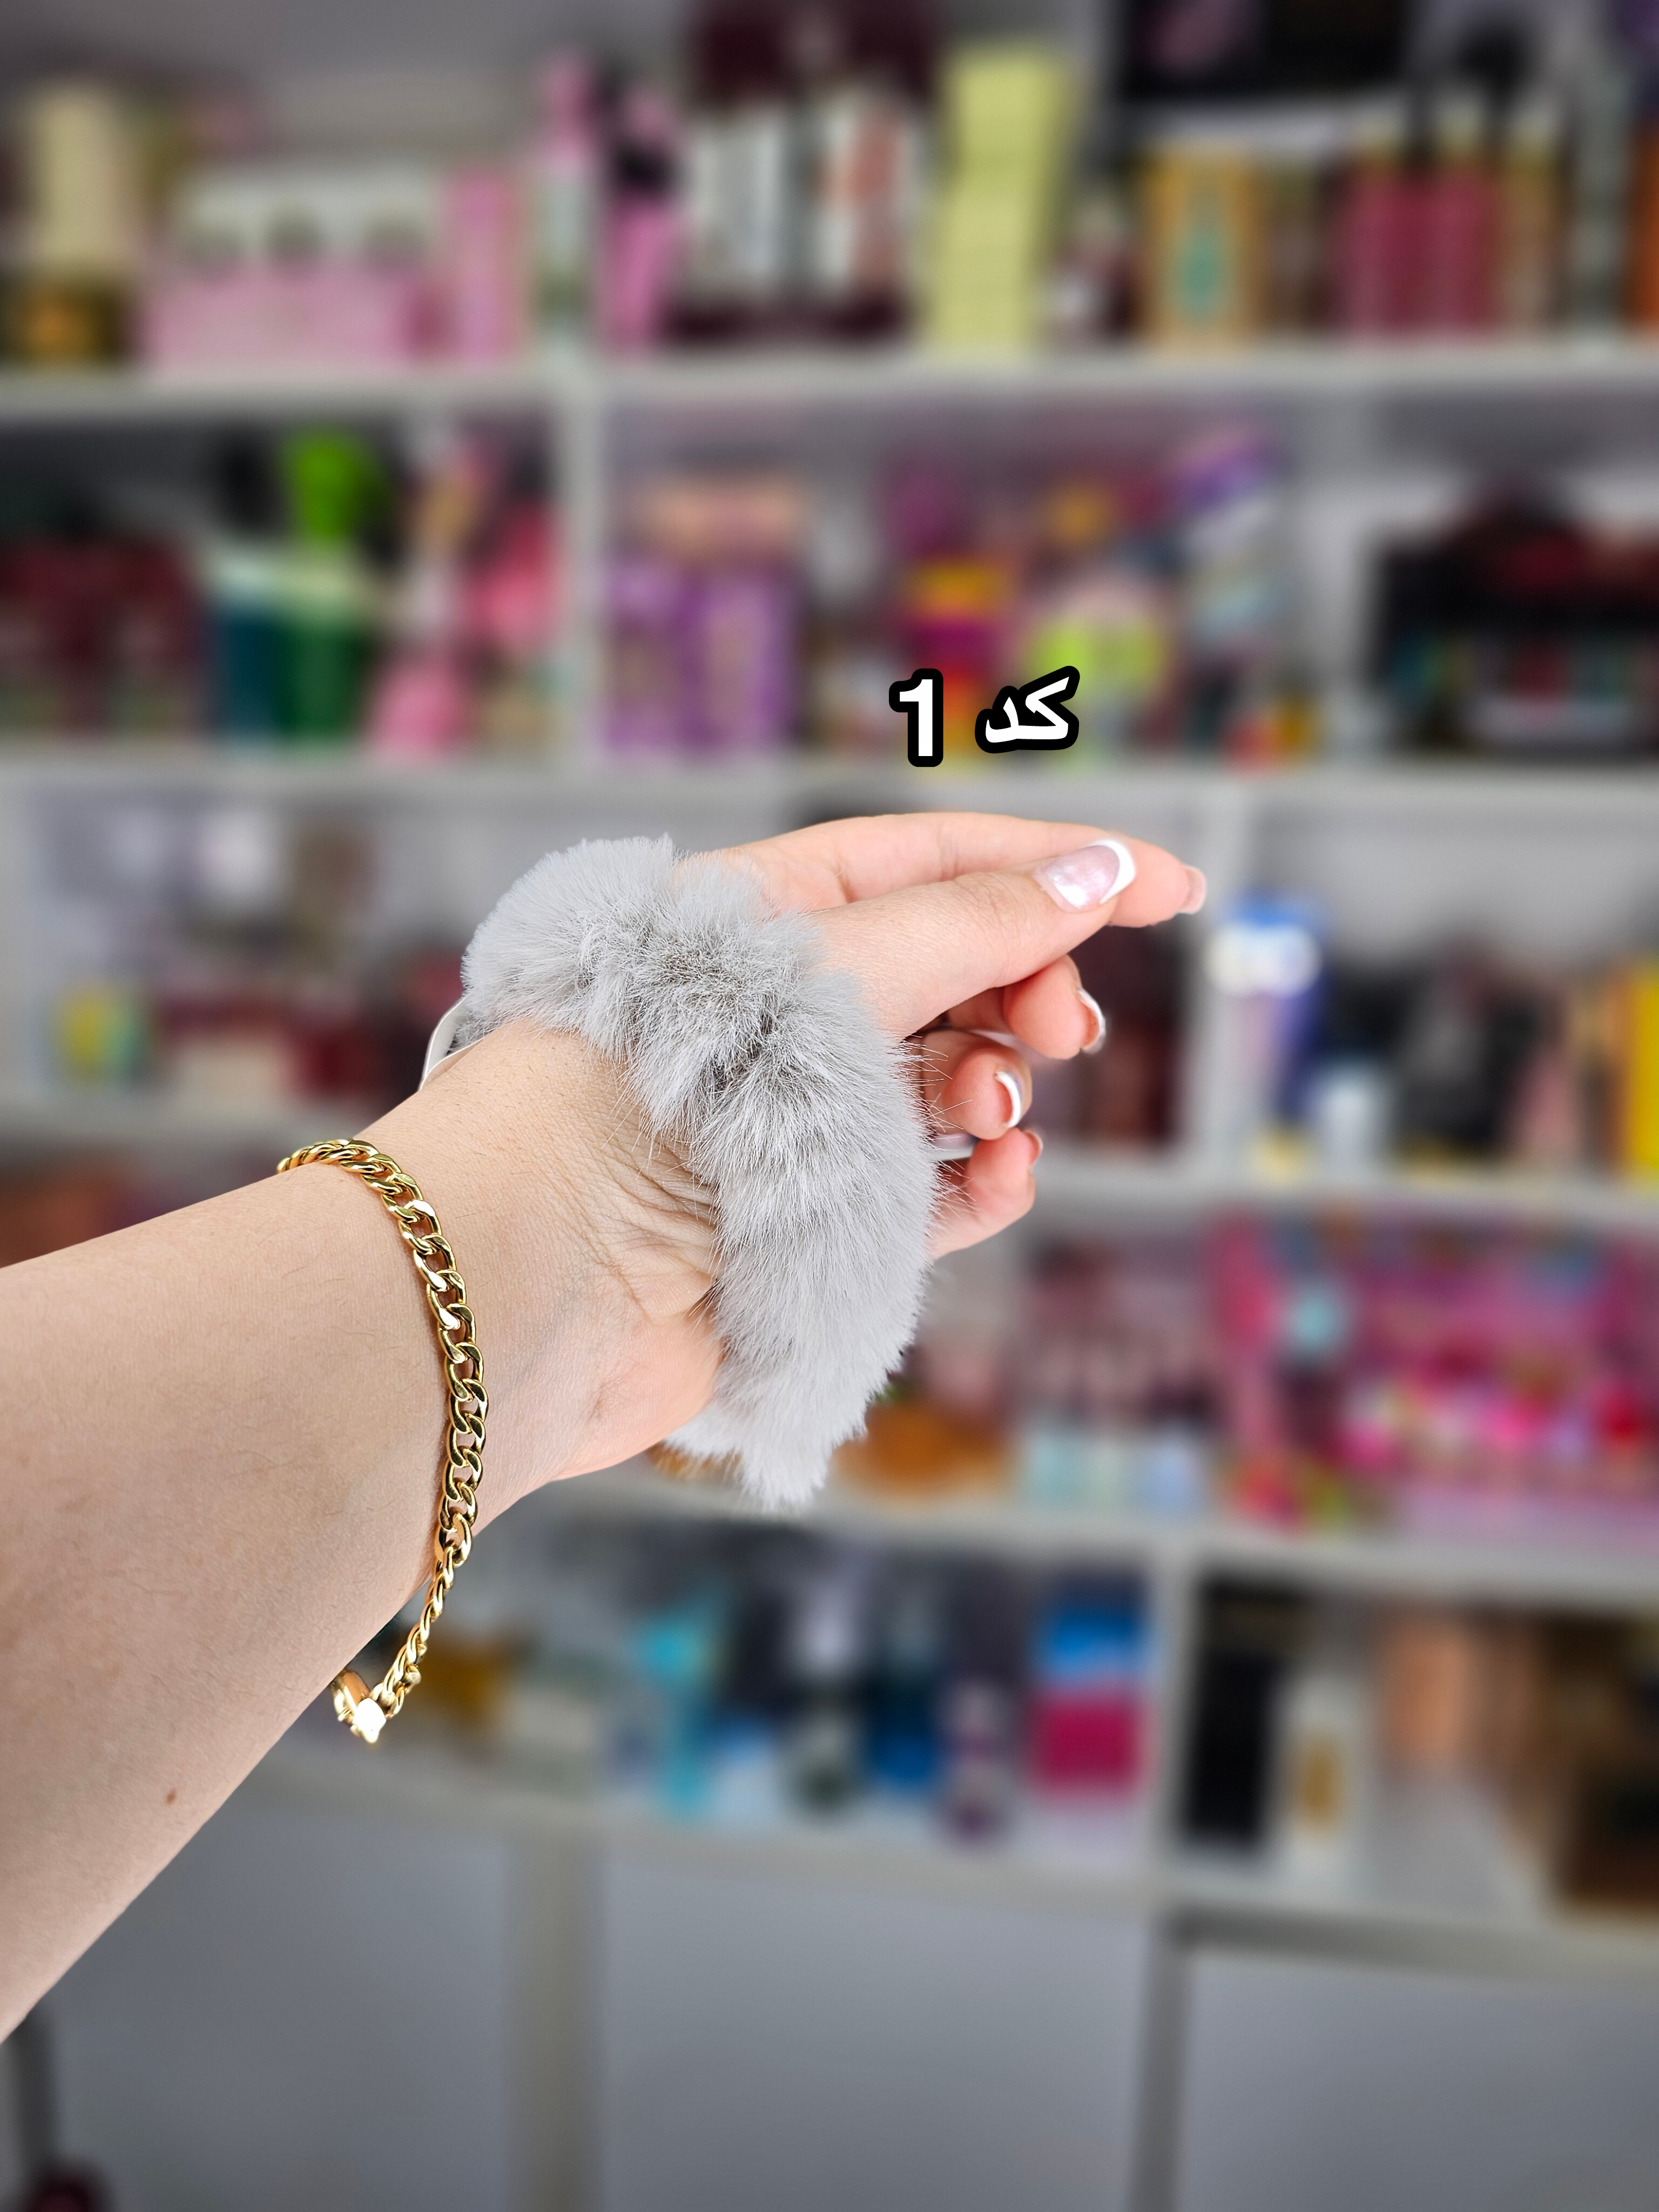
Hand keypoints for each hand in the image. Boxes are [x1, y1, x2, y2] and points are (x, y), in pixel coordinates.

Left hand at [371, 814, 1204, 1513]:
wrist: (533, 1277)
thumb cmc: (652, 1092)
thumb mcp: (831, 976)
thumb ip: (973, 926)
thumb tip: (1097, 872)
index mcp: (764, 917)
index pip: (938, 864)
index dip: (1061, 868)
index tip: (1178, 886)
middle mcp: (780, 1014)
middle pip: (955, 973)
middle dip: (1028, 989)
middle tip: (1061, 1031)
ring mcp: (796, 1125)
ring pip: (949, 1086)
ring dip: (997, 1089)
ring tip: (990, 1117)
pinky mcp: (807, 1231)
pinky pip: (930, 1194)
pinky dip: (980, 1185)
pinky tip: (999, 1182)